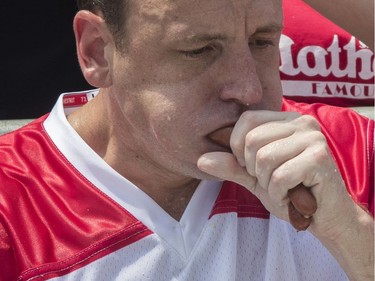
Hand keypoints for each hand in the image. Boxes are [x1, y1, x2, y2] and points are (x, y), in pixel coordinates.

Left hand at [198, 110, 353, 236]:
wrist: (324, 217)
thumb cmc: (290, 192)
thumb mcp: (254, 177)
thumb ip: (231, 166)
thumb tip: (200, 160)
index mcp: (286, 120)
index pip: (246, 120)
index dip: (238, 147)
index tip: (251, 166)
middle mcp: (302, 123)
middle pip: (252, 140)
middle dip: (253, 169)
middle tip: (271, 180)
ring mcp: (313, 138)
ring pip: (264, 158)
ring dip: (267, 183)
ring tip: (283, 188)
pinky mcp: (320, 158)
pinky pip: (280, 176)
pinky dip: (279, 194)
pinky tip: (292, 196)